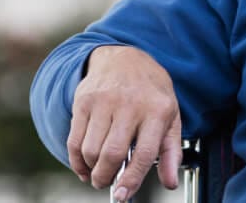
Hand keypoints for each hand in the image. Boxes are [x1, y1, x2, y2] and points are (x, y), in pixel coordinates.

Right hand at [67, 45, 182, 200]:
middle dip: (106, 178)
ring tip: (98, 171)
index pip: (144, 153)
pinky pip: (74, 140)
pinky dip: (77, 160)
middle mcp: (129, 103)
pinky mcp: (83, 100)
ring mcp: (103, 100)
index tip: (122, 195)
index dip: (132, 179)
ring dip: (92, 169)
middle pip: (112, 153)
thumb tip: (170, 183)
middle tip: (107, 184)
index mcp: (156, 110)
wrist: (124, 56)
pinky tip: (84, 165)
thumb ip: (171, 152)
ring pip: (91, 149)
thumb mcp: (170, 116)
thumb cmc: (150, 92)